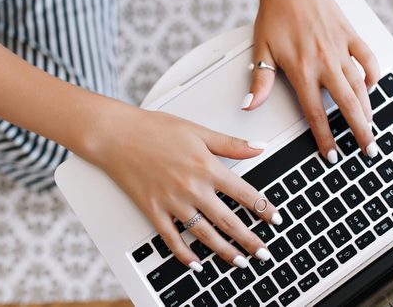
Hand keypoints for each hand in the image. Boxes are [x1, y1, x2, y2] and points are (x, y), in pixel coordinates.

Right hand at [97, 108, 282, 269]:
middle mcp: (192, 188)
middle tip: (263, 253)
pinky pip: (172, 239)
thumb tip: (259, 148)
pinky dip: (184, 254)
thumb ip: (230, 144)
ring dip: (224, 251)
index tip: (275, 219)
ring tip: (238, 262)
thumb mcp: (198, 131)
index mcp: (207, 167)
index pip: (244, 193)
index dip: (264, 208)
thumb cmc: (154, 129)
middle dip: (249, 240)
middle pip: (228, 221)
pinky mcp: (153, 211)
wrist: (117, 135)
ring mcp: (172, 202)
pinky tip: (195, 263)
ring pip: (204, 234)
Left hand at [242, 0, 379, 162]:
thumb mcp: (261, 49)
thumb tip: (250, 106)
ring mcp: (341, 48)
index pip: (316, 113)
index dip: (325, 138)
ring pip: (360, 85)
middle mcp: (325, 62)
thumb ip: (261, 80)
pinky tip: (373, 87)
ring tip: (372, 127)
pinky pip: (368, 58)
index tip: (332, 155)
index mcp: (302, 70)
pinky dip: (373, 74)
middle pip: (347, 105)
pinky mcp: (350, 33)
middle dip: (359, 131)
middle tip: (368, 151)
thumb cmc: (273, 14)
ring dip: (368, 109)